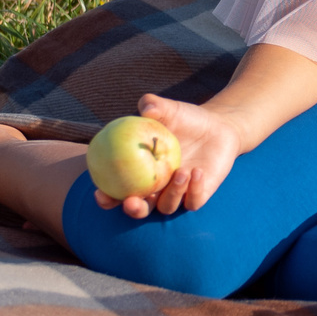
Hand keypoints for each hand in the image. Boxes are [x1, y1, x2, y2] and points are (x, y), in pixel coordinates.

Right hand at [94, 93, 243, 216]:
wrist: (217, 126)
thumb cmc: (184, 118)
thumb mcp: (169, 109)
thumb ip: (154, 105)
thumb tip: (146, 108)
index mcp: (139, 172)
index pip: (116, 191)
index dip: (106, 198)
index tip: (99, 193)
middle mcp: (156, 188)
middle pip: (139, 209)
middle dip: (133, 210)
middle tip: (131, 202)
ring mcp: (177, 194)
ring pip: (166, 206)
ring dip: (171, 194)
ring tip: (180, 172)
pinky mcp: (199, 195)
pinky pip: (193, 202)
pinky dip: (194, 191)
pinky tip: (197, 172)